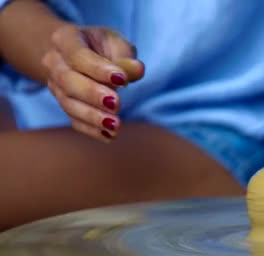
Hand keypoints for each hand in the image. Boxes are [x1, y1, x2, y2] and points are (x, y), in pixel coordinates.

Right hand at [42, 25, 144, 141]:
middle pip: (68, 81)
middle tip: (116, 103)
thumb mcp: (115, 43)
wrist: (80, 53)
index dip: (99, 69)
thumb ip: (125, 56)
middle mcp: (54, 63)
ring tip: (115, 125)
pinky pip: (74, 120)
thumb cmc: (102, 47)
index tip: (122, 80)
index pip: (78, 55)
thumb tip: (137, 70)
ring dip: (92, 116)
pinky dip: (91, 129)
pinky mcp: (65, 105)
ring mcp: (56, 86)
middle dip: (92, 94)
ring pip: (69, 103)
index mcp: (65, 39)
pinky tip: (109, 135)